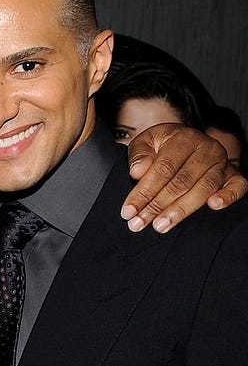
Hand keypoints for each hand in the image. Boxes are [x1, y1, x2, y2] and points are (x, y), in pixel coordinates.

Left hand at [122, 123, 247, 231]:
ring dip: (181, 210)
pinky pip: (238, 186)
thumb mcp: (146, 142)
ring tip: (161, 226)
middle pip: (181, 182)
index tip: (128, 211)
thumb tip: (137, 172)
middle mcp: (206, 150)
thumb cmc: (162, 145)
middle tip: (139, 224)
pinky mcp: (233, 175)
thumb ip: (139, 155)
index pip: (162, 169)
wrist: (185, 141)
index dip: (144, 192)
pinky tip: (214, 206)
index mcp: (183, 139)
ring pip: (203, 188)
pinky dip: (228, 196)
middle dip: (157, 206)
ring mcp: (222, 163)